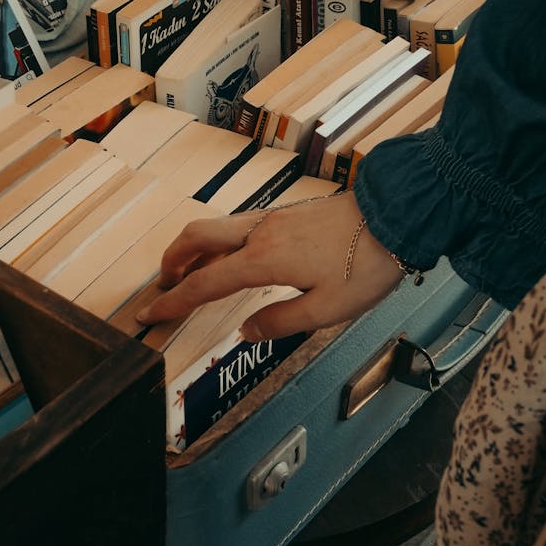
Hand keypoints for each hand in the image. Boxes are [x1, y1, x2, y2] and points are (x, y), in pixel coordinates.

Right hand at [136, 191, 403, 340]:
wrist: (397, 218)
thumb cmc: (367, 265)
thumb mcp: (327, 309)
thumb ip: (280, 321)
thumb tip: (245, 331)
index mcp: (263, 261)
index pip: (203, 284)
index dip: (172, 302)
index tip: (148, 314)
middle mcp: (260, 234)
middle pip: (196, 238)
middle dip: (172, 262)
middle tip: (163, 286)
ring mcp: (273, 219)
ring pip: (217, 228)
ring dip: (194, 250)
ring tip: (191, 273)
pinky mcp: (288, 213)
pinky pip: (239, 225)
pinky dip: (221, 242)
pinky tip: (234, 259)